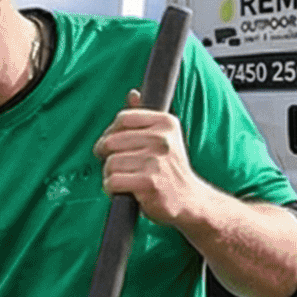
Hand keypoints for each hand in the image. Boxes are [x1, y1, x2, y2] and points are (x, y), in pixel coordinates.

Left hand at [92, 92, 203, 232]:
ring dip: (110, 175)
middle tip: (116, 167)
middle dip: (106, 156)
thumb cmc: (171, 170)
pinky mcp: (149, 183)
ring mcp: (156, 161)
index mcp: (166, 123)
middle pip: (111, 141)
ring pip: (111, 163)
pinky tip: (123, 190)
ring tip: (123, 179)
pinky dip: (111, 188)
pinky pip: (113, 181)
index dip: (110, 133)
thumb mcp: (164, 138)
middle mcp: (162, 139)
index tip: (111, 146)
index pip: (123, 118)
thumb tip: (133, 94)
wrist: (189, 201)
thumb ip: (145, 118)